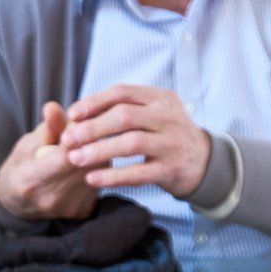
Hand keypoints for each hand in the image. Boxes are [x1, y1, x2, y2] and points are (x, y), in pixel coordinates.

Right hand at [0, 101, 97, 221]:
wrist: (19, 205)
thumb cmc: (21, 168)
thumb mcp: (26, 145)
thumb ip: (46, 128)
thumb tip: (54, 107)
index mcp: (30, 180)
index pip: (64, 157)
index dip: (79, 136)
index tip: (85, 119)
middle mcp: (51, 198)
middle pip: (86, 163)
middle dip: (93, 140)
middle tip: (95, 124)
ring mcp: (69, 208)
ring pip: (99, 172)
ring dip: (100, 153)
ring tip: (90, 142)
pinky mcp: (83, 212)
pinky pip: (100, 183)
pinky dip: (99, 168)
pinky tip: (91, 161)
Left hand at [62, 84, 211, 198]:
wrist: (203, 161)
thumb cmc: (165, 134)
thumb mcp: (152, 113)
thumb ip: (124, 108)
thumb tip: (79, 111)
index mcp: (159, 97)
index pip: (122, 92)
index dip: (94, 102)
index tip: (71, 115)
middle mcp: (168, 116)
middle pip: (124, 116)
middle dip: (92, 128)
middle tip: (67, 140)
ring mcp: (172, 143)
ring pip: (131, 143)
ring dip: (99, 151)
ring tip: (74, 159)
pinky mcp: (172, 169)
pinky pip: (139, 173)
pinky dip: (114, 176)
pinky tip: (92, 179)